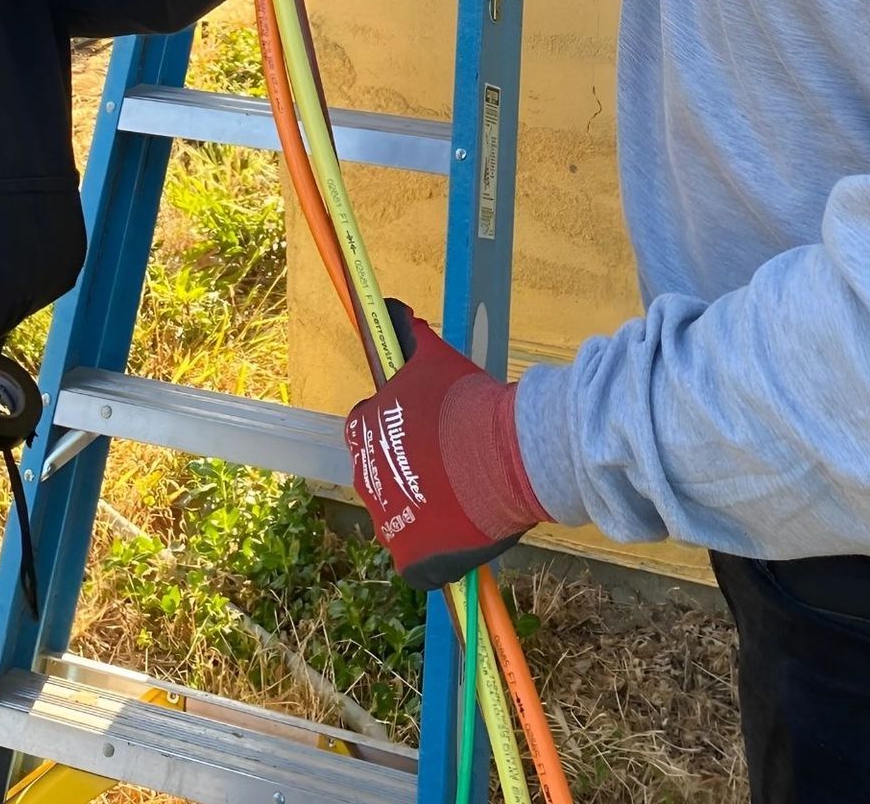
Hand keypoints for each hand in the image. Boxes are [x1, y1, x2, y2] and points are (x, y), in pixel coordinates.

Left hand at [343, 300, 546, 591]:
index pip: (366, 430)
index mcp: (364, 433)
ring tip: (460, 499)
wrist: (505, 454)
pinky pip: (416, 561)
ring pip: (399, 519)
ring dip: (423, 511)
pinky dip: (433, 553)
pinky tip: (459, 535)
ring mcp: (387, 524)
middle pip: (380, 476)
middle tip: (448, 466)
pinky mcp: (412, 559)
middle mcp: (366, 480)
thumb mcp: (432, 357)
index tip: (427, 432)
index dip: (395, 431)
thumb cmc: (465, 403)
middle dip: (407, 470)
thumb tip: (390, 308)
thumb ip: (407, 333)